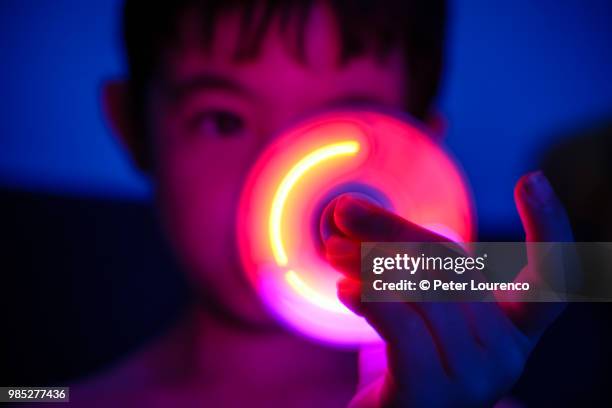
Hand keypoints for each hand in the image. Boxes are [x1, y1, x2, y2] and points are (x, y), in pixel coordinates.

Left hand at [321, 171, 573, 406]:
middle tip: (345, 212)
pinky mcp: (430, 394)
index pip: (552, 282)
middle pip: (453, 264)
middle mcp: (506, 357)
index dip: (551, 230)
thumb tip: (345, 206)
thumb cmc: (404, 364)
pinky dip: (368, 296)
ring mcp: (473, 379)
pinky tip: (344, 289)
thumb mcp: (416, 304)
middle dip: (391, 229)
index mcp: (514, 332)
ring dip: (367, 260)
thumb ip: (396, 257)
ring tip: (333, 252)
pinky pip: (399, 322)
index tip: (533, 180)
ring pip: (421, 288)